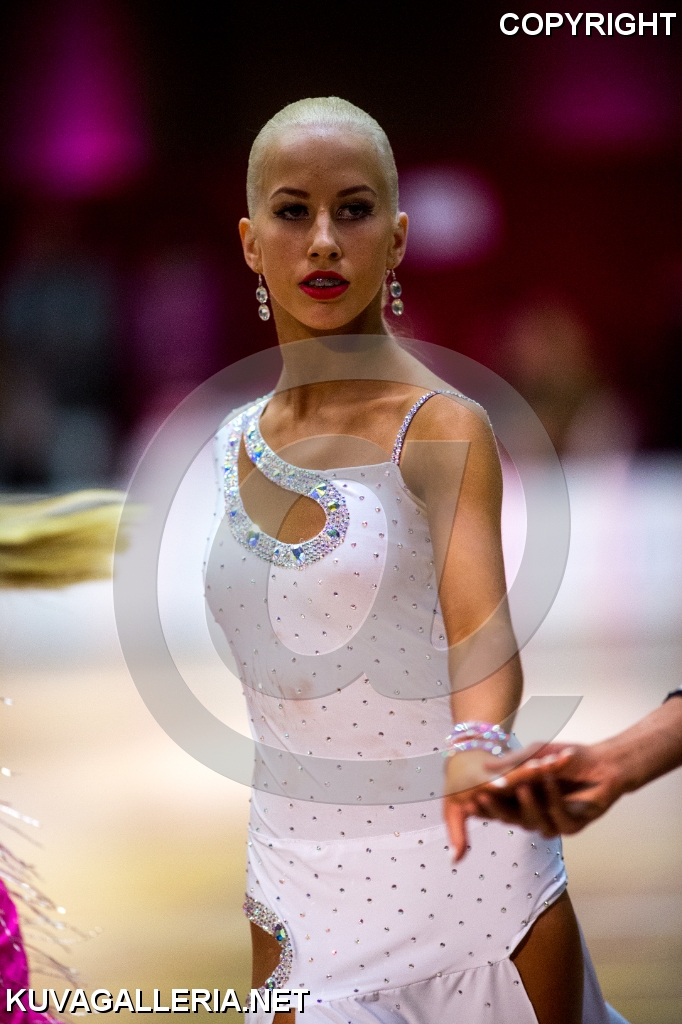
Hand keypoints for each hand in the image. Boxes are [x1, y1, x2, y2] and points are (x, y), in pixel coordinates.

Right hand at [444, 741, 625, 857]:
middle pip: (511, 819)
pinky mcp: (572, 826)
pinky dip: (554, 798)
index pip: (499, 805)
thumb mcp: (535, 755)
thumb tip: (482, 768)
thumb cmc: (568, 757)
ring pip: (534, 823)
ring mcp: (553, 821)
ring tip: (523, 786)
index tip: (472, 794)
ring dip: (528, 805)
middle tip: (484, 798)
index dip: (486, 802)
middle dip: (497, 809)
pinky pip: (558, 819)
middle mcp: (536, 812)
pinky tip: (551, 781)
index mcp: (523, 799)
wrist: (604, 763)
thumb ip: (511, 764)